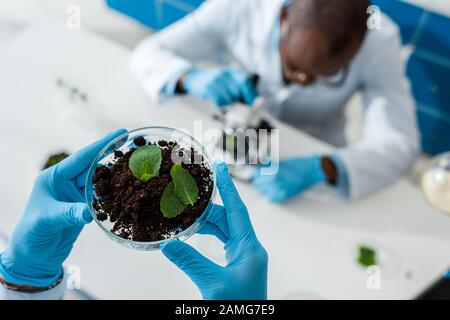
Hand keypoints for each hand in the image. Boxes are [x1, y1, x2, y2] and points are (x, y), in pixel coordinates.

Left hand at [0, 129, 126, 287]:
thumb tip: (89, 212)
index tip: (121, 133)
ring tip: (136, 165)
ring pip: (100, 180)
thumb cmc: (32, 235)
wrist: (33, 257)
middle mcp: (66, 182)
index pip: (82, 158)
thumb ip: (68, 213)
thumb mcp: (47, 221)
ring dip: (116, 174)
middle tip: (134, 145)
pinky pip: (102, 196)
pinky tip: (128, 189)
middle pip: (94, 165)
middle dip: (112, 154)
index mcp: (54, 177)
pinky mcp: (83, 207)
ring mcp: (76, 195)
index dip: (102, 145)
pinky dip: (114, 192)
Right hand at [162, 162, 267, 299]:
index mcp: (250, 248)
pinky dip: (207, 235)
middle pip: (227, 218)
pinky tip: (193, 233)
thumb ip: (190, 262)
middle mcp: (248, 249)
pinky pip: (221, 242)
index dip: (228, 188)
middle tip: (190, 193)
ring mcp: (242, 257)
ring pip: (223, 230)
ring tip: (186, 212)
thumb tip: (168, 244)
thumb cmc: (238, 308)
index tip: (220, 168)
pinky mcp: (235, 266)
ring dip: (205, 222)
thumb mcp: (212, 284)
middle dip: (208, 206)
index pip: (238, 210)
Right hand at [181, 67, 257, 106]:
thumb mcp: (228, 79)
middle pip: (237, 92)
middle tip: (233, 101)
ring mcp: (215, 81)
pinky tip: (216, 99)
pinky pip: (219, 102)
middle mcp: (224, 74)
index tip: (252, 103)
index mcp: (232, 71)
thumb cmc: (215, 81)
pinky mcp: (208, 88)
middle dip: (237, 100)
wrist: (195, 78)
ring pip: (228, 99)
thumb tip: (255, 99)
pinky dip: (220, 104)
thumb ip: (240, 86)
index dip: (250, 93)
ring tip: (222, 98)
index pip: (245, 81)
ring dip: (227, 103)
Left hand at [252, 156, 325, 202]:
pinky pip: (271, 197)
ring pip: (263, 191)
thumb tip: (256, 169)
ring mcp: (279, 190)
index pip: (255, 174)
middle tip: (264, 176)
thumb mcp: (278, 163)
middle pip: (257, 183)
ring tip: (271, 181)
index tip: (255, 172)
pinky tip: (275, 188)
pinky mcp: (284, 196)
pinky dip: (271, 193)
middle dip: (259, 179)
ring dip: (264, 186)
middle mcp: (274, 181)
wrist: (311, 170)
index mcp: (272, 171)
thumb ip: (266, 167)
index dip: (255, 173)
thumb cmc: (297, 164)